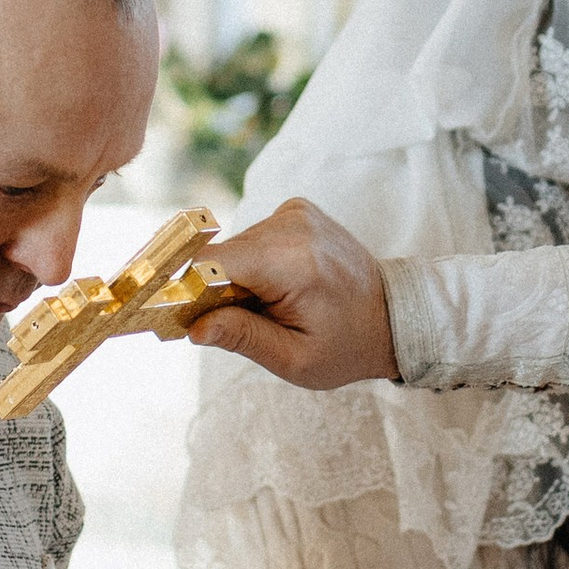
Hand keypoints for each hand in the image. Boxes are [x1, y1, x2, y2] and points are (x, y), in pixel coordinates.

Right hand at [188, 200, 397, 389]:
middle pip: (220, 255)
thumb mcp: (294, 359)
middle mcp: (294, 227)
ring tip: (268, 304)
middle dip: (214, 289)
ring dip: (236, 276)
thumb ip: (242, 338)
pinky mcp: (296, 210)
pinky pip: (252, 237)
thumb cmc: (345, 345)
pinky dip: (254, 263)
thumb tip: (193, 328)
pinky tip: (279, 283)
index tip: (177, 314)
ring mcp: (296, 212)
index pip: (213, 263)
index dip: (186, 288)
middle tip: (236, 322)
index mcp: (294, 263)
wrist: (391, 315)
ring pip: (234, 246)